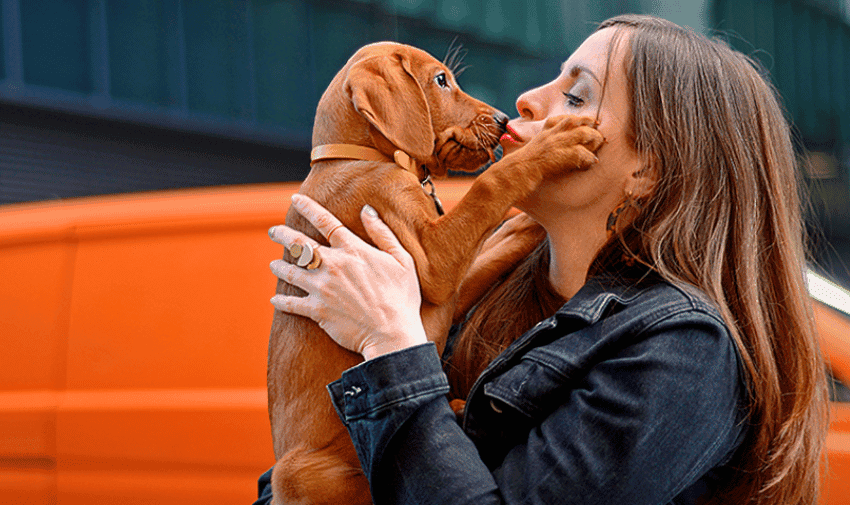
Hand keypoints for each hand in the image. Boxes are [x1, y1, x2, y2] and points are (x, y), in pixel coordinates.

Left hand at [269, 195, 427, 359]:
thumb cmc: (402, 298)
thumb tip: (367, 210)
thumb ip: (383, 233)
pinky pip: (292, 304)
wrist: (392, 335)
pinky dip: (281, 301)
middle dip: (283, 235)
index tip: (295, 198)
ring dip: (278, 267)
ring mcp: (323, 289)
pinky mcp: (317, 311)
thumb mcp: (402, 260)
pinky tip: (275, 299)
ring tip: (272, 264)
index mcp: (353, 251)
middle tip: (273, 231)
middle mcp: (334, 266)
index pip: (326, 222)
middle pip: (300, 244)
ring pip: (291, 272)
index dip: (308, 208)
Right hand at [507, 115, 603, 178]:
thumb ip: (545, 145)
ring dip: (594, 138)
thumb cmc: (521, 166)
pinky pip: (581, 153)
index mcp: (544, 132)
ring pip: (583, 133)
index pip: (563, 119)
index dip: (579, 119)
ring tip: (599, 144)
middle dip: (589, 123)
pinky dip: (589, 157)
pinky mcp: (560, 156)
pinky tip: (592, 162)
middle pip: (575, 121)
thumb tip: (558, 150)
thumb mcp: (533, 149)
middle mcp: (551, 135)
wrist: (514, 174)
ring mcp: (556, 144)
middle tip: (599, 130)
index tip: (589, 122)